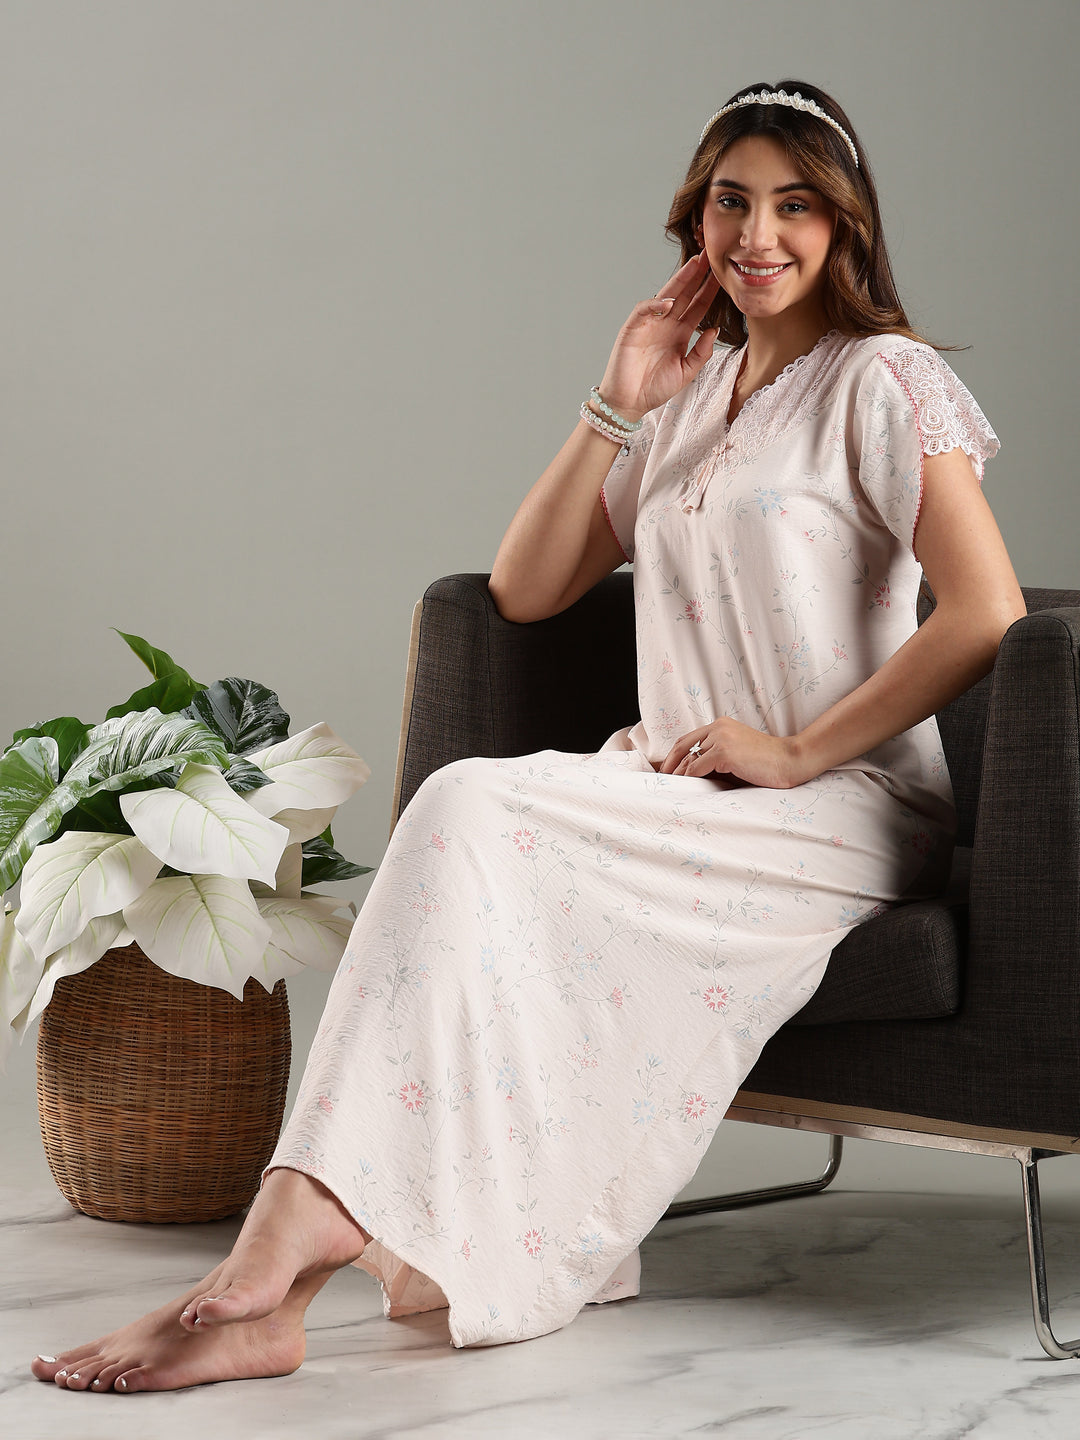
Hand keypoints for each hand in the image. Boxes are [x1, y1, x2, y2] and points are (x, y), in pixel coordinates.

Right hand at [595, 252, 720, 420]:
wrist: (629, 403)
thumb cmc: (654, 389)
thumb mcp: (686, 372)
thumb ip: (701, 353)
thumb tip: (714, 330)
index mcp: (680, 333)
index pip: (698, 306)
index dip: (709, 290)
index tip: (723, 276)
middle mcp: (665, 324)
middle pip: (684, 294)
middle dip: (697, 275)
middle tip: (710, 255)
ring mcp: (649, 325)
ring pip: (666, 296)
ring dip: (679, 280)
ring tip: (694, 264)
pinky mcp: (632, 330)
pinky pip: (643, 311)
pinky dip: (654, 305)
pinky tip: (668, 302)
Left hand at [659, 718, 806, 789]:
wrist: (791, 760)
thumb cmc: (766, 762)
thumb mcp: (737, 754)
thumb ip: (715, 758)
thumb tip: (690, 773)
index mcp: (721, 725)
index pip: (688, 739)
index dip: (674, 755)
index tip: (666, 770)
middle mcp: (718, 728)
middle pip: (683, 746)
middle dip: (669, 765)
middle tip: (661, 781)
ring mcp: (721, 739)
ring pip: (688, 758)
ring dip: (678, 775)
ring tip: (670, 788)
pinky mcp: (724, 753)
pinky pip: (697, 768)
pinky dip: (689, 779)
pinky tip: (686, 789)